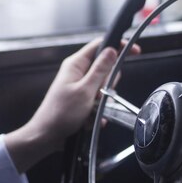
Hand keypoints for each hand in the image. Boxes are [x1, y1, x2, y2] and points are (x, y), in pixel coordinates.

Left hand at [5, 38, 138, 172]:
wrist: (46, 136)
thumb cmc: (60, 114)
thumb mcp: (85, 90)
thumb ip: (101, 70)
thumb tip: (112, 50)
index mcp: (76, 64)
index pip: (100, 45)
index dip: (118, 45)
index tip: (135, 51)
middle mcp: (78, 72)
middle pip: (106, 68)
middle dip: (108, 84)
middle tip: (98, 95)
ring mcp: (81, 86)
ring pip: (105, 88)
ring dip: (102, 101)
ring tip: (91, 110)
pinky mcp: (83, 100)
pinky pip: (99, 102)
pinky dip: (97, 112)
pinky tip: (88, 119)